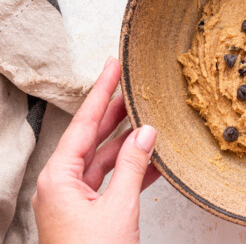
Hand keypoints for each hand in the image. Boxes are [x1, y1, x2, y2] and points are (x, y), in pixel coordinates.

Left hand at [32, 57, 159, 243]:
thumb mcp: (118, 208)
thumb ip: (134, 166)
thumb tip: (146, 133)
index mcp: (59, 178)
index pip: (83, 124)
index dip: (101, 92)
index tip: (112, 67)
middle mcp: (64, 183)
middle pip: (93, 136)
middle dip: (115, 111)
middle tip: (133, 85)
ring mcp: (78, 197)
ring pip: (107, 158)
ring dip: (130, 142)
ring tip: (151, 118)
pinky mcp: (93, 210)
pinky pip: (115, 180)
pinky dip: (135, 169)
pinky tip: (154, 159)